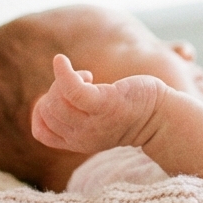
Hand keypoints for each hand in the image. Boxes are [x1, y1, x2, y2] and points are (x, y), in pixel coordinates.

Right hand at [31, 54, 169, 154]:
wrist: (162, 116)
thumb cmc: (128, 111)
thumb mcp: (94, 121)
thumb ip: (72, 117)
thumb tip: (45, 99)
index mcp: (77, 142)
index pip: (41, 131)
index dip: (43, 110)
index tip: (65, 98)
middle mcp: (82, 137)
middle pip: (48, 111)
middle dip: (56, 90)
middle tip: (83, 82)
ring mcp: (93, 122)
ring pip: (56, 100)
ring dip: (65, 80)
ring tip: (88, 77)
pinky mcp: (104, 105)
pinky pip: (72, 89)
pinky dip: (63, 72)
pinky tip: (61, 60)